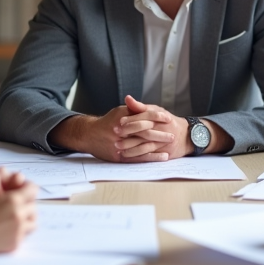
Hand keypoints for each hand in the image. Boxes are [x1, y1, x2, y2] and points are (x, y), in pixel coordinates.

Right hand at [0, 180, 38, 255]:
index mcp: (14, 200)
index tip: (23, 191)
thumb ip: (9, 187)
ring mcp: (18, 231)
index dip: (27, 189)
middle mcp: (19, 215)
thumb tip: (22, 184)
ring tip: (16, 219)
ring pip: (32, 222)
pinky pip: (24, 236)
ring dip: (26, 219)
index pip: (33, 189)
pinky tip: (8, 230)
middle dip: (26, 205)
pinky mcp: (14, 244)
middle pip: (33, 207)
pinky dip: (19, 233)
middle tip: (19, 206)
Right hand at [51, 102, 173, 162]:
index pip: (143, 116)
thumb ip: (133, 109)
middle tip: (173, 134)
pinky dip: (152, 157)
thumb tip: (146, 106)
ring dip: (158, 146)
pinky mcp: (120, 156)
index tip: (168, 118)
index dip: (156, 116)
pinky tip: (162, 157)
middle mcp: (121, 131)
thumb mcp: (119, 111)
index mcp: (122, 118)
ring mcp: (120, 145)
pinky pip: (138, 158)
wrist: (90, 135)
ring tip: (171, 145)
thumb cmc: (108, 122)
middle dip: (160, 133)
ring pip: (142, 146)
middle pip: (144, 132)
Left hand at [116, 95, 186, 159]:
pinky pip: (148, 155)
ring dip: (130, 146)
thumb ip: (140, 107)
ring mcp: (162, 142)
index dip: (131, 119)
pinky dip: (136, 155)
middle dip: (128, 132)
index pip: (144, 117)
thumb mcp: (156, 111)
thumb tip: (127, 98)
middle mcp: (161, 129)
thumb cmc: (167, 121)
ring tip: (117, 146)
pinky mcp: (162, 153)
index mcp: (159, 117)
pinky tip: (126, 155)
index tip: (119, 121)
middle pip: (143, 131)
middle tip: (115, 132)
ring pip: (145, 145)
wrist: (185, 136)